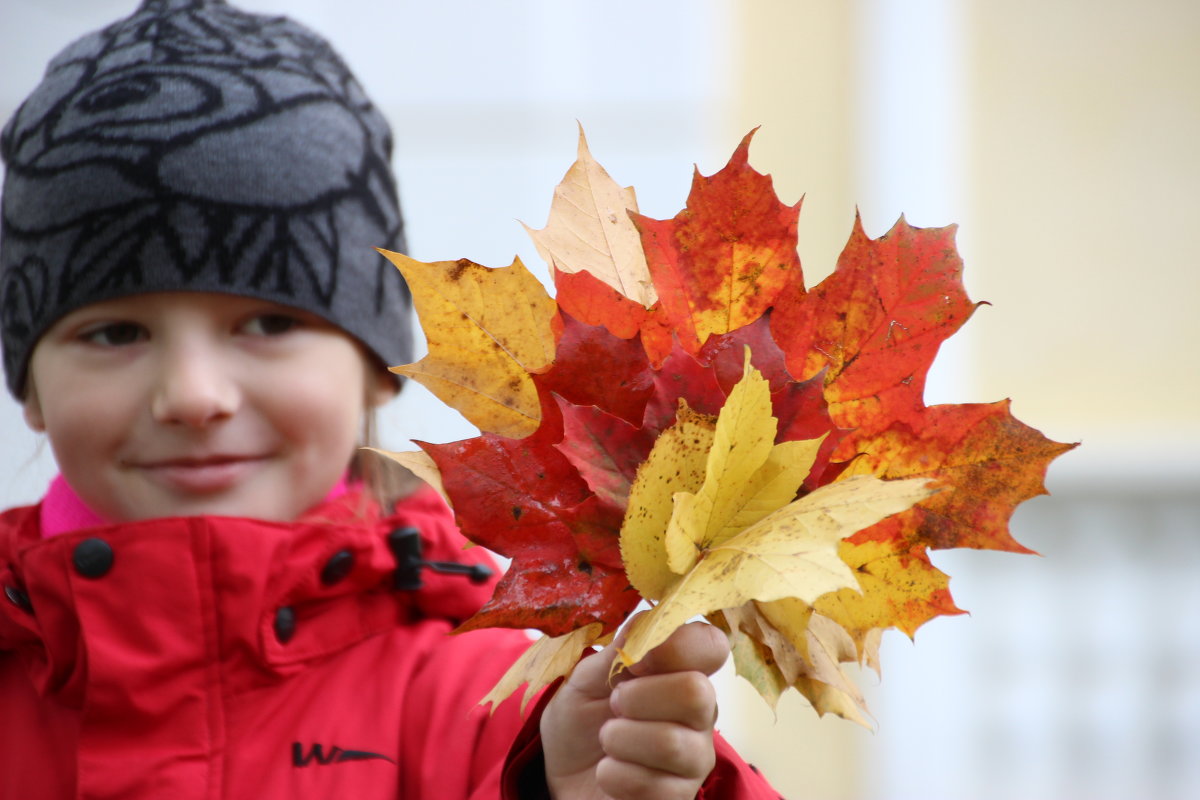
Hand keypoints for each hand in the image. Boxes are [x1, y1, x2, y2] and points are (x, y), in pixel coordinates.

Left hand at [541, 619, 729, 799]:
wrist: (562, 774)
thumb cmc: (581, 717)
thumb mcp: (586, 676)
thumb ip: (618, 651)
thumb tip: (645, 626)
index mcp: (682, 672)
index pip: (711, 645)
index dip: (674, 646)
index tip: (634, 661)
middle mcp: (699, 714)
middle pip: (696, 693)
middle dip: (638, 697)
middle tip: (614, 705)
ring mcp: (694, 758)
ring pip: (672, 743)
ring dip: (621, 738)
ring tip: (607, 739)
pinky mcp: (679, 797)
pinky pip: (655, 787)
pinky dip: (615, 776)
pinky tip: (608, 772)